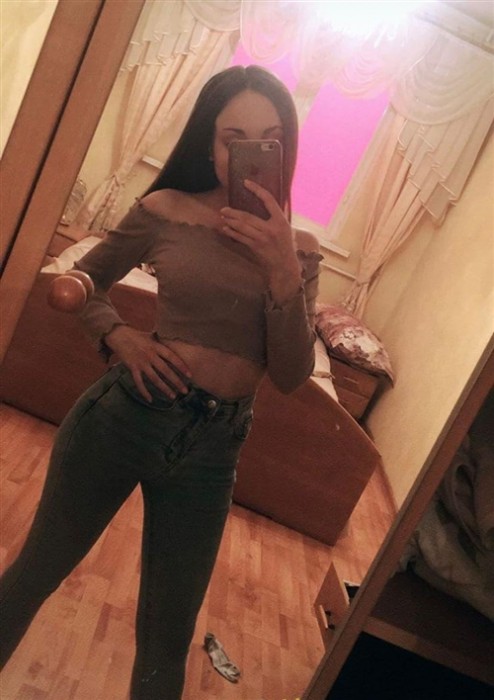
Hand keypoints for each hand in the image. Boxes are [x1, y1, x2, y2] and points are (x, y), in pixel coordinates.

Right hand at [105, 326, 190, 401]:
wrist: (119, 335)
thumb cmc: (136, 335)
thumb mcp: (151, 336)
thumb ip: (162, 342)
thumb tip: (175, 343)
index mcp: (156, 347)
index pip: (172, 357)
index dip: (182, 366)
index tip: (190, 375)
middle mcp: (150, 355)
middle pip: (166, 371)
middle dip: (176, 381)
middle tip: (185, 391)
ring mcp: (141, 362)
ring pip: (155, 379)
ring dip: (164, 388)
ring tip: (173, 396)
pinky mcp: (132, 368)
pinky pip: (139, 382)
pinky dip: (144, 392)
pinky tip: (150, 400)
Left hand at [220, 180, 301, 303]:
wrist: (285, 265)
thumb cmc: (286, 246)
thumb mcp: (285, 229)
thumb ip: (276, 217)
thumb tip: (264, 203)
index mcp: (281, 221)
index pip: (268, 200)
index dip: (257, 190)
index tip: (246, 182)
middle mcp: (271, 228)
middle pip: (248, 216)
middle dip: (233, 212)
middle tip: (223, 209)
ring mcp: (262, 238)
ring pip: (242, 227)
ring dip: (230, 221)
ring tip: (223, 217)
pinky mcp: (256, 247)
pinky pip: (241, 238)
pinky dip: (232, 233)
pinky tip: (226, 229)